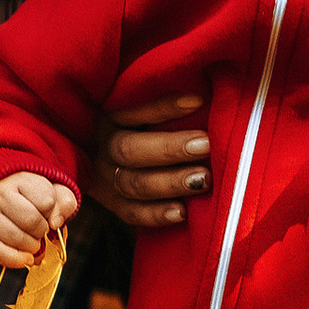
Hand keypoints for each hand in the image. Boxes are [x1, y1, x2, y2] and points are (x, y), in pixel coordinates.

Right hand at [0, 173, 77, 265]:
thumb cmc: (30, 197)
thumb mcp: (52, 191)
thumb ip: (64, 202)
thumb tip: (56, 223)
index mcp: (20, 179)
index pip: (47, 201)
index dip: (51, 211)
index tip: (46, 210)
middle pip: (31, 221)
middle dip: (42, 231)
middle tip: (40, 230)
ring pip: (16, 238)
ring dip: (32, 246)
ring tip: (33, 241)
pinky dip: (16, 260)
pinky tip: (26, 258)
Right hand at [93, 94, 211, 230]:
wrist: (105, 157)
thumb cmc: (141, 124)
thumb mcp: (139, 109)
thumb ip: (160, 101)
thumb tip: (202, 93)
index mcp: (108, 116)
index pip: (131, 109)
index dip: (163, 107)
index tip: (198, 101)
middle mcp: (101, 147)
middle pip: (129, 150)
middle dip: (170, 149)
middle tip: (206, 145)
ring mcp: (104, 179)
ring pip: (134, 183)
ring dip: (171, 182)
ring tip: (204, 179)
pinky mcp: (112, 204)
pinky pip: (132, 213)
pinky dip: (157, 214)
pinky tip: (183, 212)